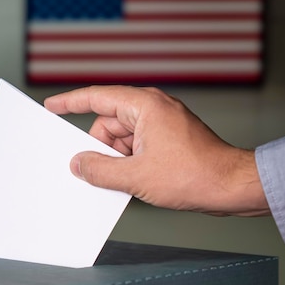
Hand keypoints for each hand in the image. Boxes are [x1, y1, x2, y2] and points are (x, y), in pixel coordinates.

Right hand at [44, 85, 269, 216]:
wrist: (232, 187)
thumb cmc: (194, 175)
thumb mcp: (136, 176)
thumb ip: (100, 170)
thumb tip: (78, 164)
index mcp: (144, 106)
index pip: (97, 97)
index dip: (70, 102)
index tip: (51, 106)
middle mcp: (152, 109)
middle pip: (108, 123)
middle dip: (99, 147)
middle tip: (94, 170)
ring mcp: (161, 124)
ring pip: (121, 138)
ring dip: (115, 158)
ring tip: (124, 180)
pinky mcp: (167, 139)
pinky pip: (135, 146)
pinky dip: (128, 161)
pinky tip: (131, 181)